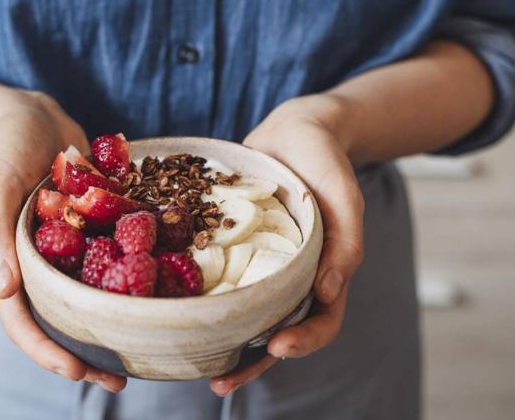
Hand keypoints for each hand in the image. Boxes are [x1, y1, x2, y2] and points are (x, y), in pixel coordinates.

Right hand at [0, 91, 126, 391]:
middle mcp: (44, 267)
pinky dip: (137, 279)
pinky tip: (167, 290)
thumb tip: (2, 291)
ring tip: (148, 348)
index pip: (23, 323)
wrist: (35, 116)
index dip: (48, 352)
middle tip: (122, 379)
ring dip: (116, 327)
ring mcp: (73, 252)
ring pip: (94, 300)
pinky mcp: (97, 232)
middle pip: (62, 323)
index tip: (78, 373)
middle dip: (87, 355)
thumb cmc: (6, 150)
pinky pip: (118, 262)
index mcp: (13, 266)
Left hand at [211, 95, 364, 395]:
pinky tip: (169, 306)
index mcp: (322, 273)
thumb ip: (346, 241)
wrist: (293, 131)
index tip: (276, 346)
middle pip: (273, 331)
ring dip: (219, 341)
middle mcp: (287, 277)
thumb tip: (329, 292)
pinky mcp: (227, 247)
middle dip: (250, 362)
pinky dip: (196, 296)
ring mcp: (256, 265)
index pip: (320, 320)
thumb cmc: (326, 161)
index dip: (303, 341)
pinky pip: (213, 277)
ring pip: (239, 313)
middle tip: (220, 383)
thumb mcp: (344, 195)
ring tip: (191, 365)